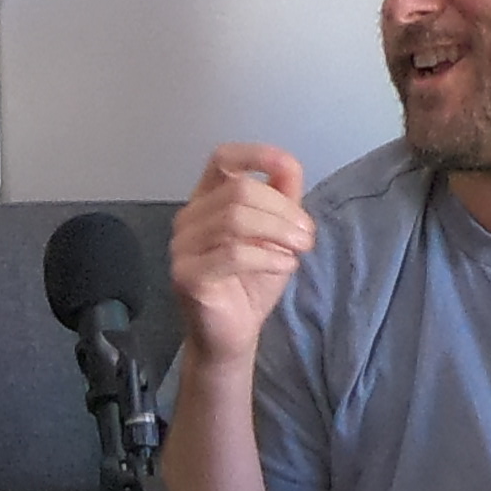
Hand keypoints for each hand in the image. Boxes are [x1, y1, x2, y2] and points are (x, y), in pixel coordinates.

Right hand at [167, 144, 311, 365]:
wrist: (233, 335)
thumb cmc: (250, 283)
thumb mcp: (275, 235)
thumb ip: (281, 199)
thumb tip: (288, 163)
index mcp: (207, 200)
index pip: (222, 159)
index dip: (254, 155)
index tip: (284, 168)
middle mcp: (189, 218)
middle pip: (239, 190)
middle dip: (282, 210)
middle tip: (307, 235)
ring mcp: (183, 247)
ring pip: (235, 219)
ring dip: (279, 232)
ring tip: (299, 251)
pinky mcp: (187, 275)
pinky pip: (232, 254)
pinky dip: (268, 258)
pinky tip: (285, 267)